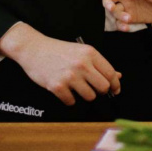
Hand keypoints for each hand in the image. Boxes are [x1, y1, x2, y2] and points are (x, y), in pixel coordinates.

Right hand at [0, 22, 120, 103]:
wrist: (34, 49)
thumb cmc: (59, 51)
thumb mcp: (81, 51)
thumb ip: (99, 64)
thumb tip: (118, 76)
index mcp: (90, 53)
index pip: (111, 73)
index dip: (115, 84)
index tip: (115, 90)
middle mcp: (82, 64)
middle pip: (103, 87)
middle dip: (100, 91)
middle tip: (93, 88)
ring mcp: (69, 76)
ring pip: (89, 96)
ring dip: (84, 95)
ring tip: (76, 87)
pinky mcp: (57, 86)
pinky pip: (71, 101)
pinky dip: (69, 99)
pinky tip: (64, 90)